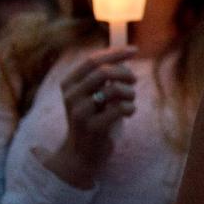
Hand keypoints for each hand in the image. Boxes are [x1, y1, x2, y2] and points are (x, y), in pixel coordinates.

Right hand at [38, 46, 137, 187]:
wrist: (82, 153)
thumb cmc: (94, 118)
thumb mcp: (94, 94)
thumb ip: (104, 76)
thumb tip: (125, 53)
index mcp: (69, 84)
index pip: (92, 61)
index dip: (115, 53)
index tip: (134, 50)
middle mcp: (71, 97)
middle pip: (103, 72)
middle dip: (125, 73)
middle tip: (134, 80)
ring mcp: (80, 113)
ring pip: (113, 89)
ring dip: (130, 92)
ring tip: (131, 99)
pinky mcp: (93, 128)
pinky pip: (120, 108)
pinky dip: (131, 108)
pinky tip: (128, 112)